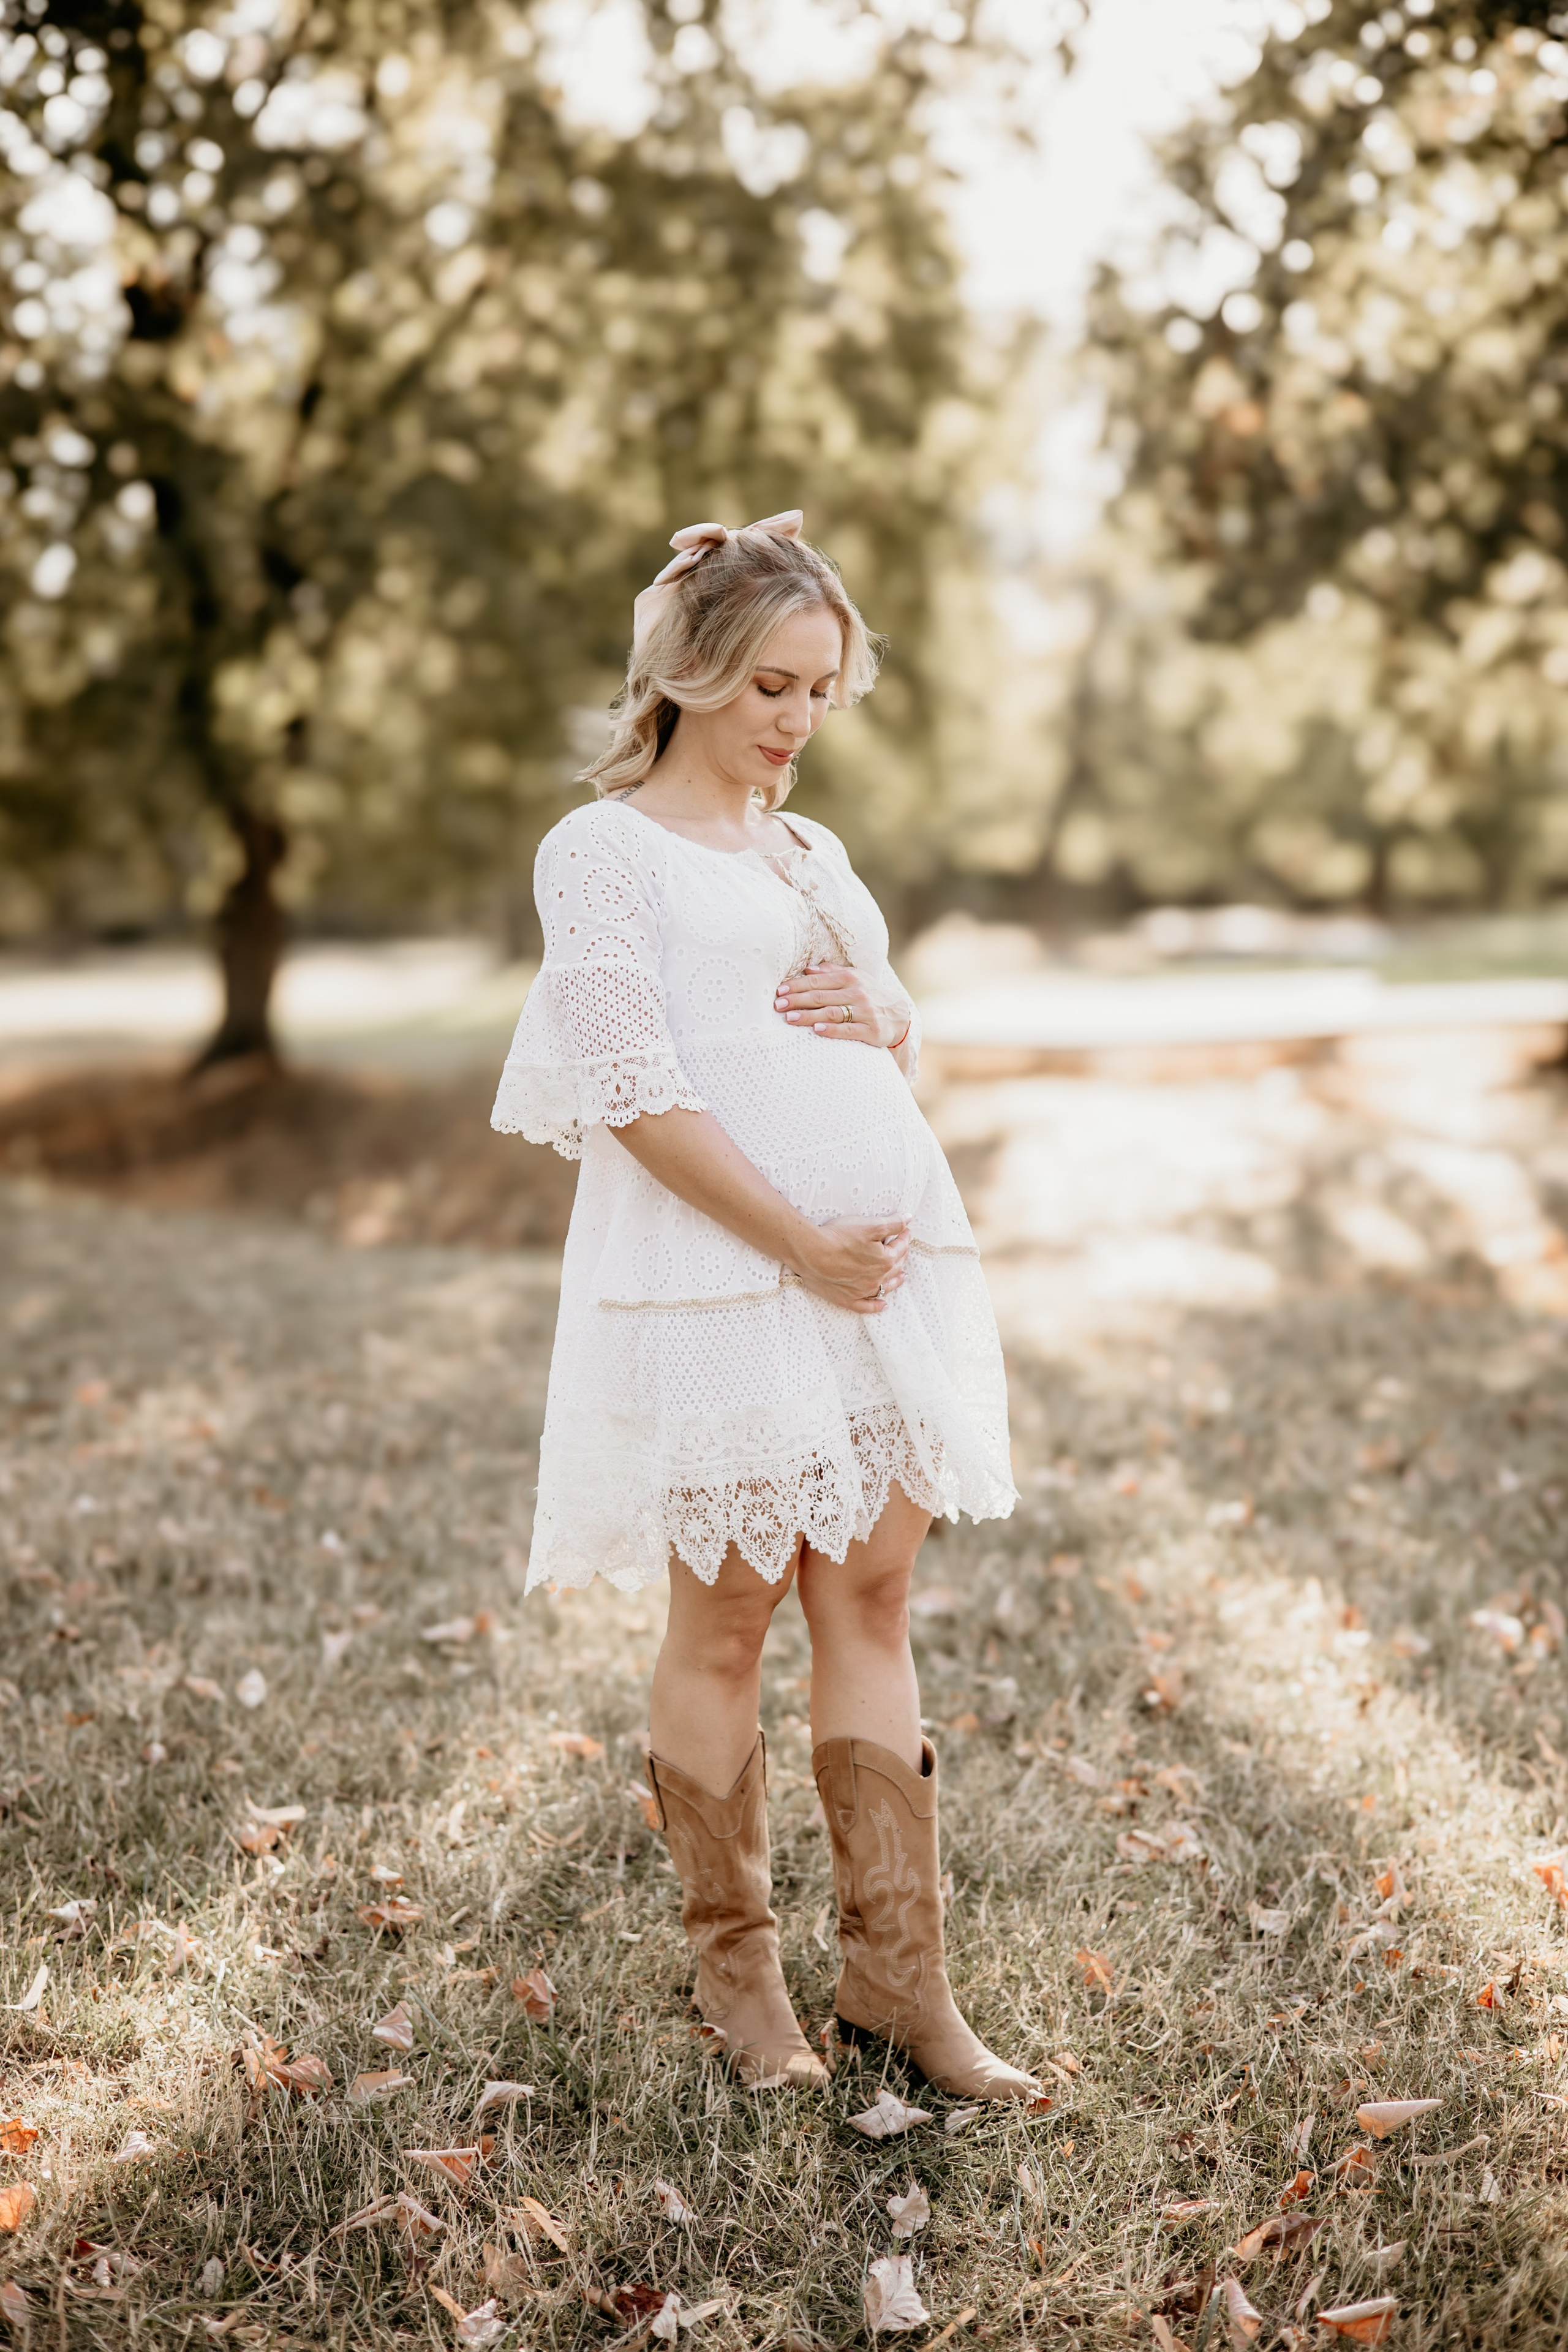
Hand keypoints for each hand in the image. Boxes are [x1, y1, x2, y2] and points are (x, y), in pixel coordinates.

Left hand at [774, 962, 909, 1048]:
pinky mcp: (871, 1030)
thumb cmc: (869, 994)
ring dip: (809, 1015)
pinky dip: (832, 1029)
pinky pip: (849, 1030)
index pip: (817, 981)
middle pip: (821, 996)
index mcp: (849, 978)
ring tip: (790, 1018)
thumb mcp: (855, 978)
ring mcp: (864, 1011)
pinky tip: (817, 1030)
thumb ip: (831, 972)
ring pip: (832, 1012)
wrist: (899, 1015)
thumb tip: (807, 969)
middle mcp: (856, 992)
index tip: (779, 991)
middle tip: (778, 1006)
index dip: (797, 986)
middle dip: (797, 1000)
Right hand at [791, 1216, 909, 1315]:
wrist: (812, 1253)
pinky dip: (876, 1306)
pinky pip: (866, 1306)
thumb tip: (908, 1219)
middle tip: (903, 1248)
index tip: (905, 1231)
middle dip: (902, 1255)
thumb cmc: (839, 1236)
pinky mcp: (847, 1299)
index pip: (901, 1247)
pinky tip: (883, 1305)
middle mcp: (877, 1278)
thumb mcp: (870, 1225)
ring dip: (895, 1281)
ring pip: (885, 1287)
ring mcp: (863, 1291)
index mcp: (886, 1260)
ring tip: (902, 1276)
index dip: (904, 1236)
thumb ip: (893, 1223)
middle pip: (895, 1266)